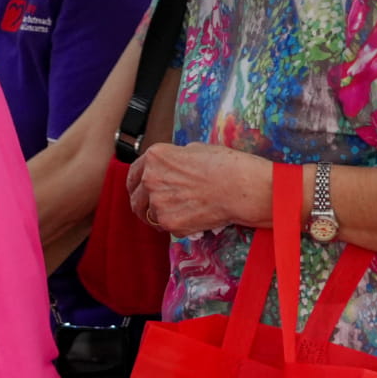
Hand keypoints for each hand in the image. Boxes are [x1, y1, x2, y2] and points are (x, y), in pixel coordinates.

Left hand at [128, 141, 272, 234]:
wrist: (243, 188)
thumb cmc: (227, 166)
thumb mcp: (196, 150)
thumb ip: (175, 159)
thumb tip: (173, 165)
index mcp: (155, 157)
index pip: (133, 174)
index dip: (136, 184)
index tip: (138, 191)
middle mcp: (150, 179)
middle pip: (136, 198)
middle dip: (143, 204)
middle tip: (154, 209)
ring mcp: (158, 202)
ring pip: (149, 215)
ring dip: (159, 216)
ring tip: (177, 215)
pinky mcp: (169, 223)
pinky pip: (166, 227)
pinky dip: (176, 226)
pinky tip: (190, 220)